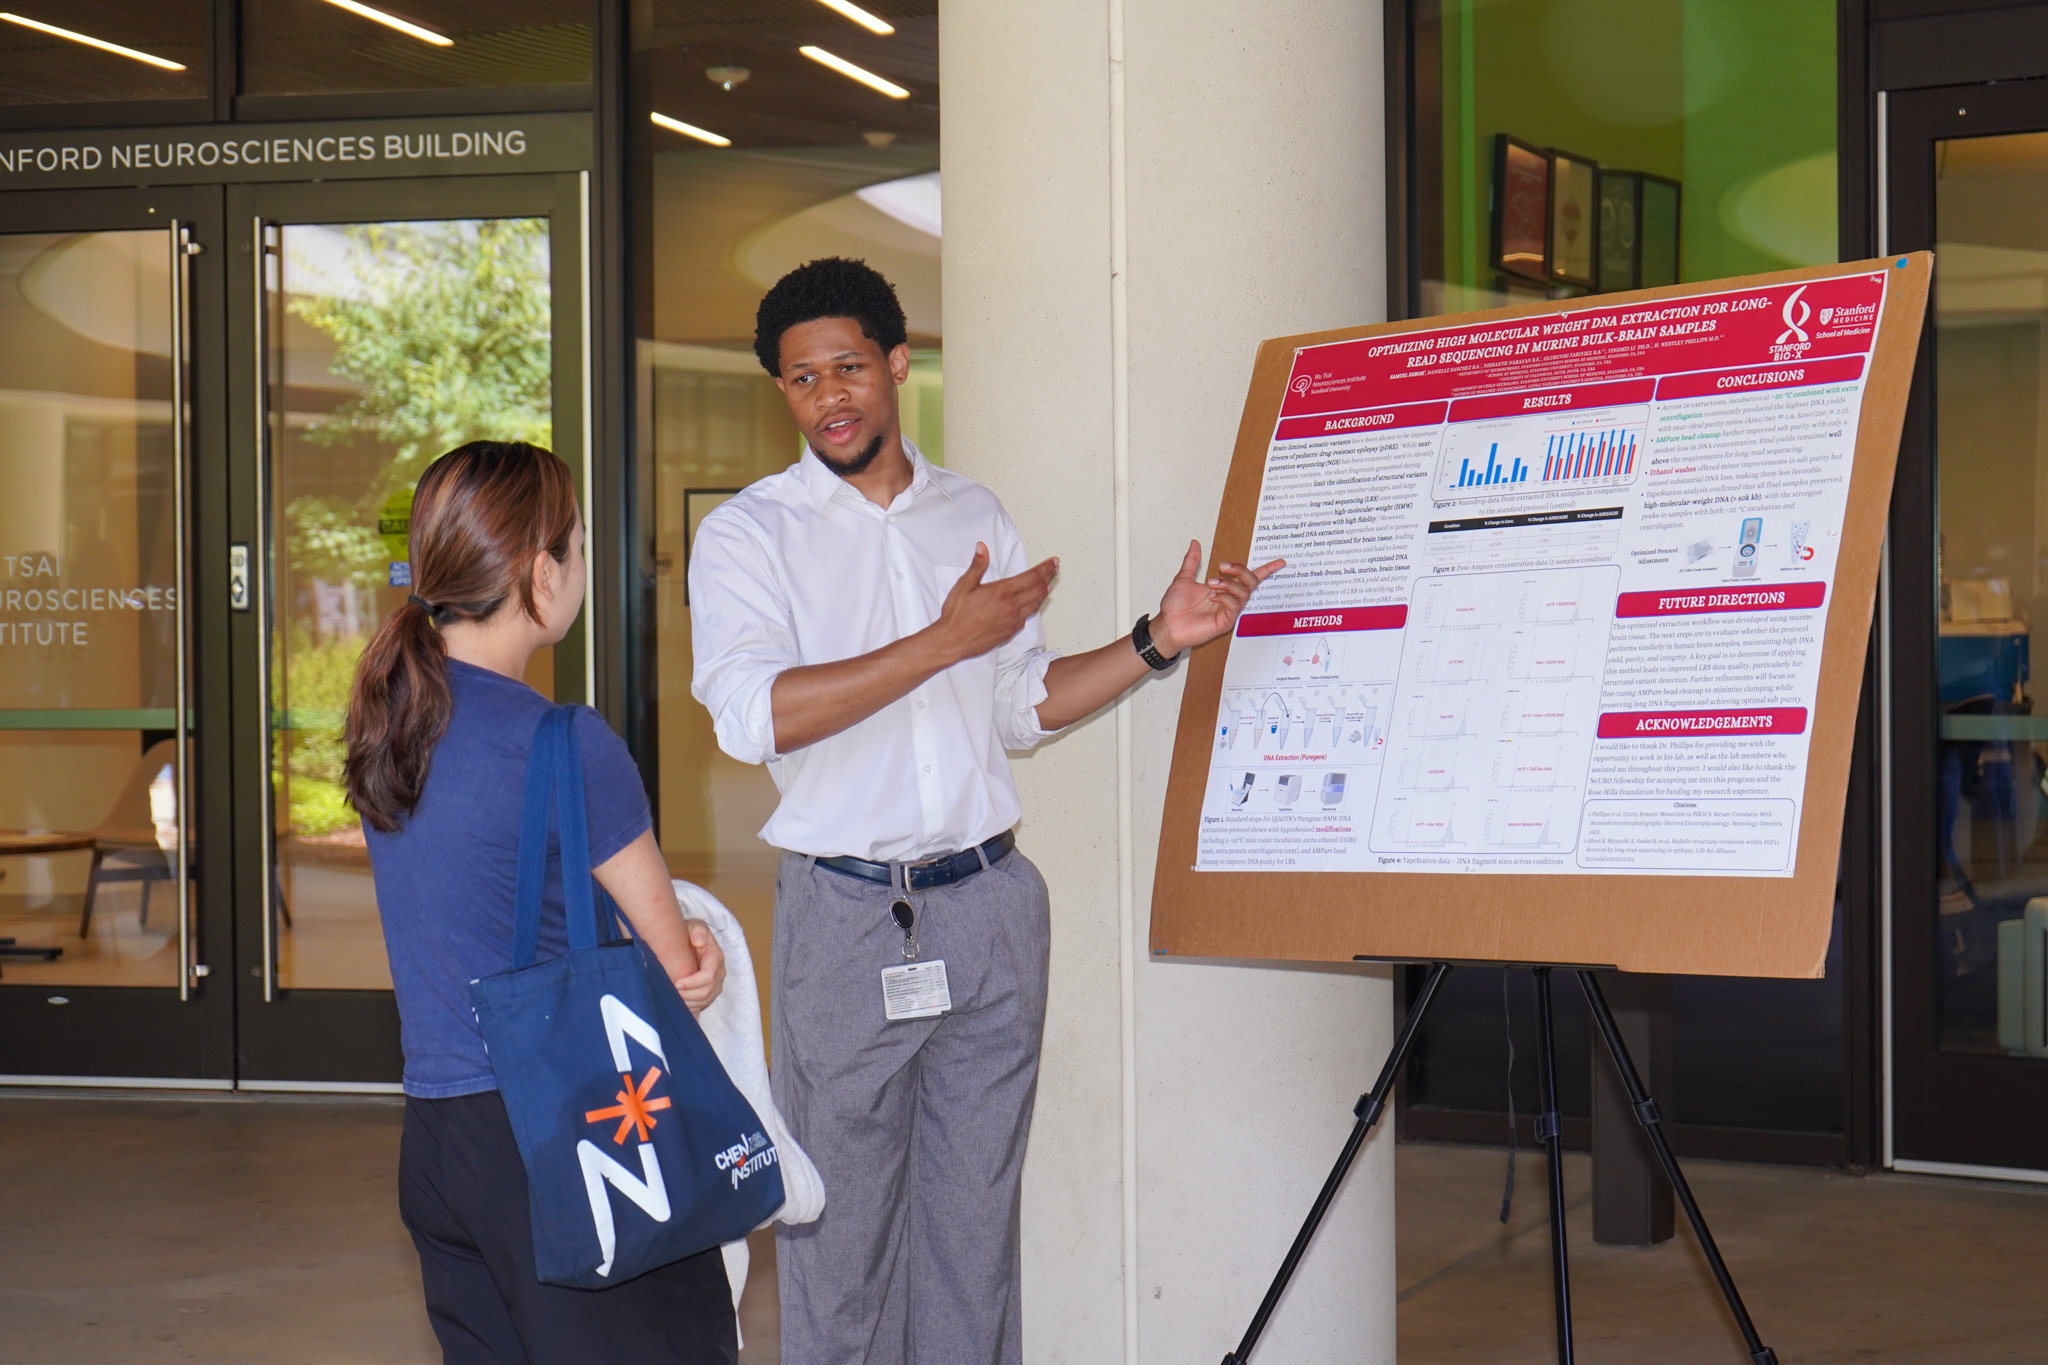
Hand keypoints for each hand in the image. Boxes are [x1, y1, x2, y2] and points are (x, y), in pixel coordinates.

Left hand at [672, 919, 725, 1013]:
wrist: (693, 940)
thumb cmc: (691, 933)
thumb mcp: (694, 925)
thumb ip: (697, 929)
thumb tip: (699, 942)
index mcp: (716, 957)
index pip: (709, 976)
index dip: (693, 982)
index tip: (676, 983)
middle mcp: (720, 972)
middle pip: (706, 992)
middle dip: (687, 995)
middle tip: (670, 992)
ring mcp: (717, 984)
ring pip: (704, 1001)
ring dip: (687, 1002)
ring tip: (672, 998)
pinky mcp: (711, 992)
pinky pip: (702, 1005)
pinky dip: (690, 1006)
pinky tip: (677, 1003)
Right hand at [932, 542, 1058, 663]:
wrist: (953, 641)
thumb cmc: (956, 614)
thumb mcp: (964, 585)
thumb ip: (977, 566)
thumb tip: (982, 548)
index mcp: (1002, 592)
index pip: (1031, 577)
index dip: (1045, 568)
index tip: (1054, 562)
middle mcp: (1011, 606)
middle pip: (1038, 590)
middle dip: (1049, 577)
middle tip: (1055, 569)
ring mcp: (1012, 621)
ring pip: (1035, 605)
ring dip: (1043, 593)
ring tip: (1047, 586)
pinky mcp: (1009, 632)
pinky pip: (1026, 618)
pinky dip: (1032, 609)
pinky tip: (1030, 606)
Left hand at [1150, 540, 1283, 656]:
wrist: (1167, 625)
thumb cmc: (1174, 608)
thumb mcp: (1183, 578)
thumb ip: (1192, 561)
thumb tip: (1195, 544)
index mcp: (1223, 589)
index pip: (1248, 578)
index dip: (1266, 569)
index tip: (1280, 561)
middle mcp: (1229, 599)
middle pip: (1251, 581)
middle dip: (1240, 570)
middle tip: (1223, 566)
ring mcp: (1228, 611)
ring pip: (1244, 592)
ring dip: (1228, 584)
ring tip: (1211, 584)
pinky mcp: (1226, 622)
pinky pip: (1235, 606)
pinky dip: (1225, 597)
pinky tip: (1213, 597)